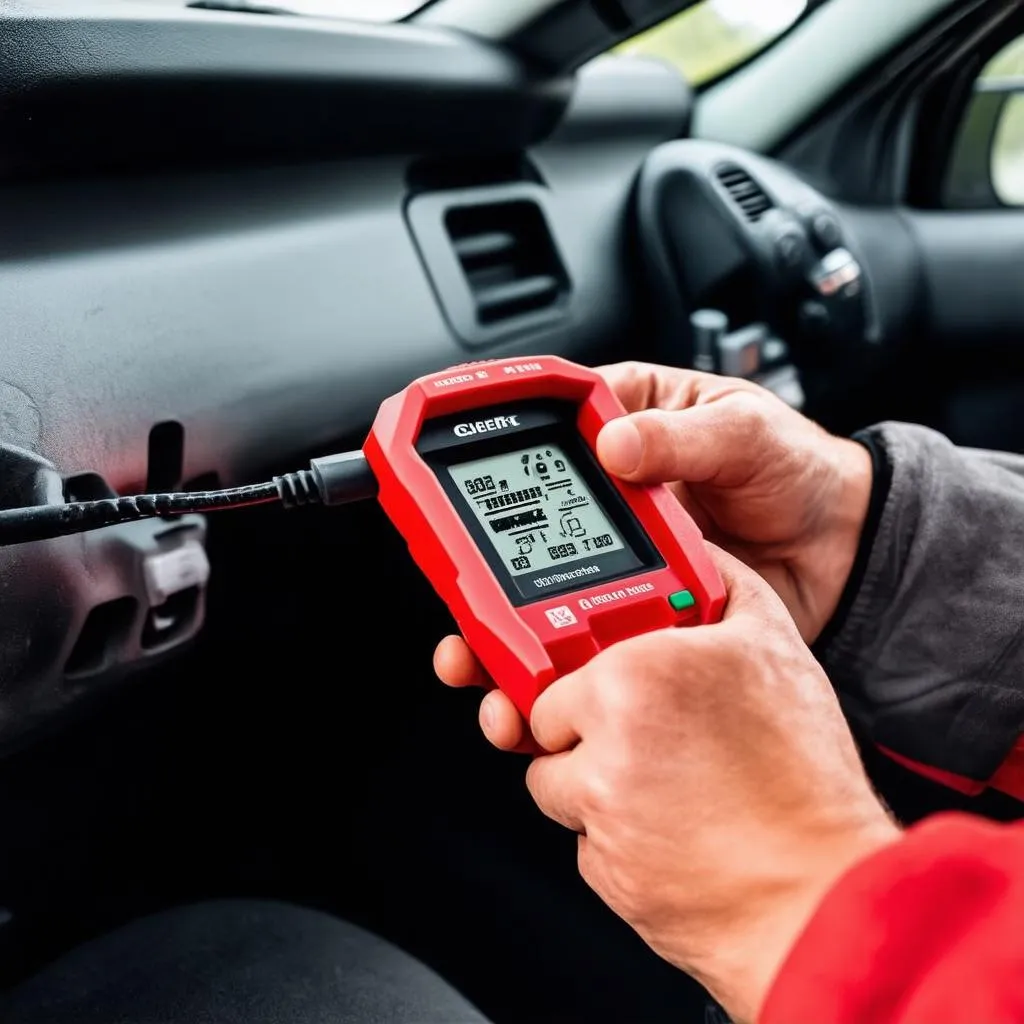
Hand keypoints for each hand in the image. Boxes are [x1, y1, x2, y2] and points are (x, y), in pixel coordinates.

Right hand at [433, 360, 873, 749]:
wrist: (846, 554)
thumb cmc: (798, 472)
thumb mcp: (745, 432)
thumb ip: (682, 436)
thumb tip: (617, 443)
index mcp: (626, 426)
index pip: (542, 425)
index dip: (488, 438)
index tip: (444, 462)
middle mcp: (609, 492)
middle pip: (520, 521)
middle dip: (475, 561)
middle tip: (455, 588)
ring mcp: (618, 551)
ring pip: (538, 585)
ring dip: (500, 626)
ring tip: (479, 660)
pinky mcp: (636, 603)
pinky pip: (583, 629)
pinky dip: (554, 661)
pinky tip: (534, 684)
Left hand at [446, 550, 898, 1022]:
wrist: (823, 893)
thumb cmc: (803, 774)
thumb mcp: (774, 645)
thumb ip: (720, 582)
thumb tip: (690, 552)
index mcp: (632, 673)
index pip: (553, 663)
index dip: (584, 674)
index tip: (600, 682)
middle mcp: (603, 739)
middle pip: (544, 723)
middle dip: (580, 728)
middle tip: (644, 734)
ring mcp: (600, 812)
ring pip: (558, 785)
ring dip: (594, 783)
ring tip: (665, 782)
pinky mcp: (605, 871)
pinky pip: (588, 839)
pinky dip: (617, 834)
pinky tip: (671, 825)